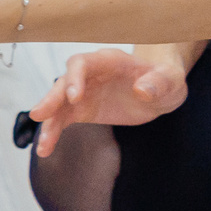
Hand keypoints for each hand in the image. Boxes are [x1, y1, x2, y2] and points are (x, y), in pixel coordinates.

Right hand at [30, 49, 187, 156]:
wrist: (160, 89)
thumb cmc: (165, 78)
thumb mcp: (170, 79)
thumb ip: (158, 82)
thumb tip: (141, 91)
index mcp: (108, 61)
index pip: (82, 64)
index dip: (75, 78)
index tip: (74, 98)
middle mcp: (89, 74)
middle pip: (63, 83)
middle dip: (51, 99)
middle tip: (39, 115)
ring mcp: (83, 92)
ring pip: (59, 104)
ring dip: (49, 122)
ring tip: (43, 145)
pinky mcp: (83, 110)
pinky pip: (63, 119)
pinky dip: (53, 133)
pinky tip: (46, 149)